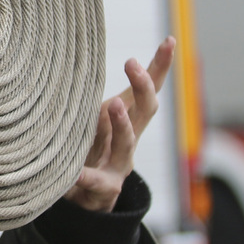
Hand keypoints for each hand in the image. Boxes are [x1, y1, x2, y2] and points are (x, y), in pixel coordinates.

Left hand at [63, 36, 175, 212]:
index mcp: (127, 121)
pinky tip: (74, 173)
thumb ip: (96, 103)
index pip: (147, 91)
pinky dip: (83, 176)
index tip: (169, 41)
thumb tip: (88, 69)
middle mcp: (129, 141)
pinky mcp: (104, 189)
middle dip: (143, 87)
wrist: (88, 203)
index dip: (160, 67)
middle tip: (132, 63)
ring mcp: (119, 165)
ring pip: (126, 143)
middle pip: (146, 111)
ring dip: (121, 124)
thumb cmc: (88, 153)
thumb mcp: (93, 124)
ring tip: (112, 105)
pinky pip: (94, 181)